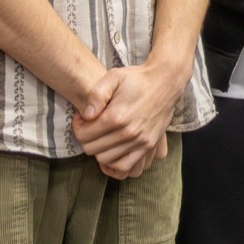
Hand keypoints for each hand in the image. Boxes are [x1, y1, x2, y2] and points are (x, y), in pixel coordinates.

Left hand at [72, 61, 185, 178]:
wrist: (166, 81)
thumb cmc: (137, 79)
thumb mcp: (113, 76)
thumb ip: (96, 94)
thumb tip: (86, 115)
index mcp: (116, 116)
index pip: (83, 135)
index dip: (78, 126)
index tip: (84, 118)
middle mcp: (128, 132)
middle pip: (91, 149)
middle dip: (86, 138)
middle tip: (92, 126)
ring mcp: (139, 141)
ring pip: (104, 159)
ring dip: (99, 149)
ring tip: (102, 136)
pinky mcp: (148, 145)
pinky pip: (124, 167)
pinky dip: (114, 164)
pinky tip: (112, 151)